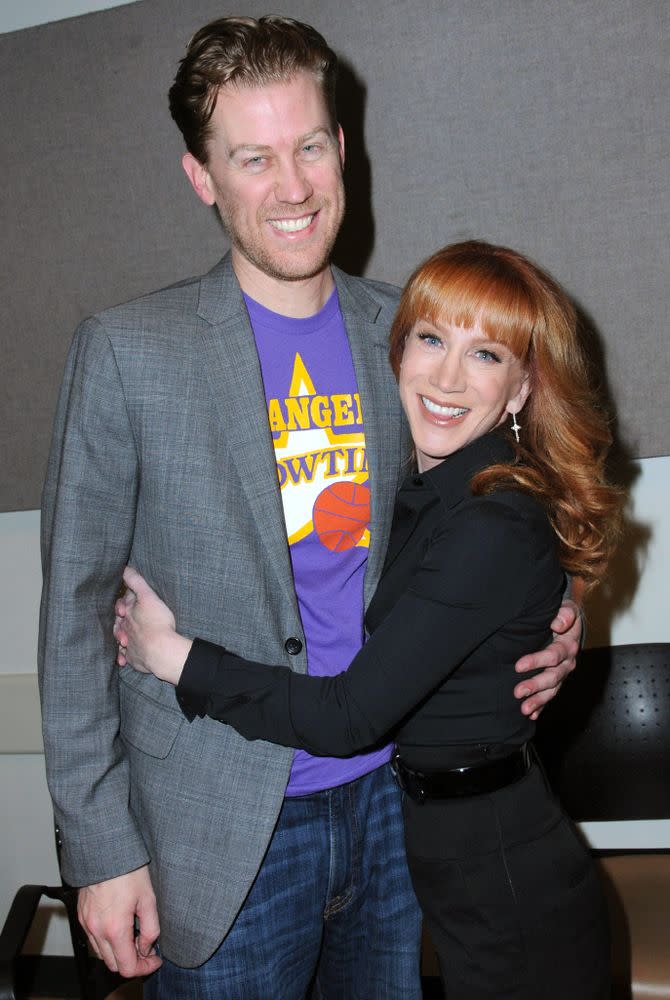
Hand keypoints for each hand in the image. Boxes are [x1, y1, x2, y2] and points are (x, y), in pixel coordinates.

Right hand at [77, 865, 161, 976]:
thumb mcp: (148, 899)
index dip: (144, 968)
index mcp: (115, 929)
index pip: (127, 967)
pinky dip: (107, 942)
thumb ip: (150, 929)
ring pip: (102, 954)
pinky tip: (120, 928)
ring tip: (135, 938)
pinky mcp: (82, 916)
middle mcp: (97, 930)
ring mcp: (86, 924)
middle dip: (132, 962)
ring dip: (118, 953)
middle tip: (147, 950)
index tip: (155, 960)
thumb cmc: (128, 870)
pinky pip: (93, 939)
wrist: (105, 851)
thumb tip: (147, 947)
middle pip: (113, 965)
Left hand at [114, 566, 191, 684]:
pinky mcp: (134, 658)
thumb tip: (124, 568)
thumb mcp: (148, 597)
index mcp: (128, 613)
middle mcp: (125, 628)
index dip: (124, 601)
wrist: (160, 650)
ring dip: (121, 638)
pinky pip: (126, 657)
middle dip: (121, 620)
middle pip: (120, 622)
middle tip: (124, 619)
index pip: (123, 604)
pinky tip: (123, 659)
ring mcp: (128, 644)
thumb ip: (136, 582)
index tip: (127, 602)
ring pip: (121, 639)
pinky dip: (124, 657)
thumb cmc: (157, 622)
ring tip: (123, 639)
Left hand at [514, 599, 580, 719]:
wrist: (568, 621)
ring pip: (552, 690)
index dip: (536, 661)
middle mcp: (567, 662)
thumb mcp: (567, 607)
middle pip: (553, 677)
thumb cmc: (563, 613)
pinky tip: (532, 715)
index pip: (553, 655)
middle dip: (535, 685)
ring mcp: (562, 673)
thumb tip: (557, 624)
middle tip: (518, 692)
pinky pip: (550, 695)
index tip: (518, 666)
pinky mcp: (557, 680)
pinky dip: (542, 706)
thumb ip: (565, 613)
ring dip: (538, 700)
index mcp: (568, 645)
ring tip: (524, 710)